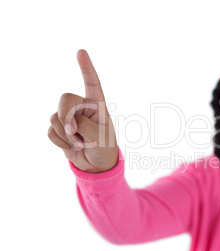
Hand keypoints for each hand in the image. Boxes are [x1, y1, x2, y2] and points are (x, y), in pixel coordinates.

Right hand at [48, 49, 117, 172]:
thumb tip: (65, 122)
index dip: (86, 67)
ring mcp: (69, 117)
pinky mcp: (59, 129)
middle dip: (67, 117)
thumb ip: (83, 125)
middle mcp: (82, 107)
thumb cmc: (104, 148)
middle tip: (76, 133)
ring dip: (66, 135)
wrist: (96, 165)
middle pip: (65, 99)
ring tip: (81, 143)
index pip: (92, 83)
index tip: (81, 51)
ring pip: (55, 118)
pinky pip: (50, 131)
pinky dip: (60, 142)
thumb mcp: (100, 137)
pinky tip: (72, 146)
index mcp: (97, 104)